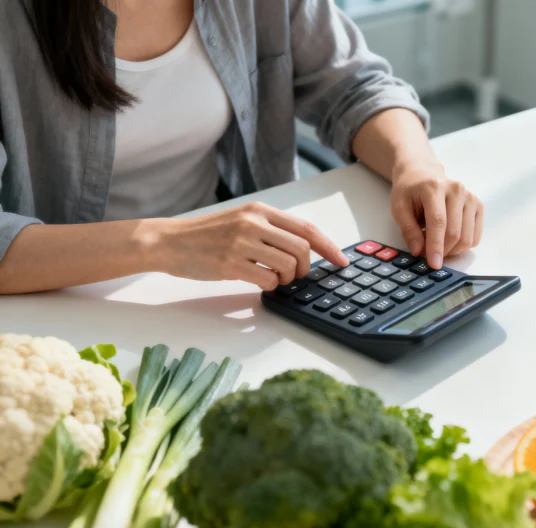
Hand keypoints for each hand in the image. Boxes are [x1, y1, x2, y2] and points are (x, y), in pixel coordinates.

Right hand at [156, 202, 347, 289]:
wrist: (170, 241)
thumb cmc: (208, 234)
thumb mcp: (242, 220)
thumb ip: (271, 229)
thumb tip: (305, 248)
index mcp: (260, 211)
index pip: (306, 228)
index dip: (329, 247)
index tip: (341, 261)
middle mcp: (253, 223)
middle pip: (301, 248)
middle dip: (305, 267)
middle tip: (296, 274)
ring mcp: (241, 243)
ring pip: (287, 265)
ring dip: (288, 278)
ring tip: (275, 278)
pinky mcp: (229, 264)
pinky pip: (266, 280)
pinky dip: (270, 285)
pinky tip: (260, 281)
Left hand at [390, 162, 483, 268]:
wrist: (422, 172)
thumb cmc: (410, 190)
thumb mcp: (399, 207)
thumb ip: (408, 230)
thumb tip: (419, 251)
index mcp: (434, 187)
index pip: (438, 222)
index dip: (436, 246)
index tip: (433, 264)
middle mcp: (456, 190)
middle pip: (455, 232)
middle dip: (442, 251)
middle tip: (427, 255)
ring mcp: (469, 197)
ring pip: (467, 237)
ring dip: (452, 250)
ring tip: (437, 246)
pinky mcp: (477, 205)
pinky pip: (475, 236)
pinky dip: (462, 245)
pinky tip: (449, 240)